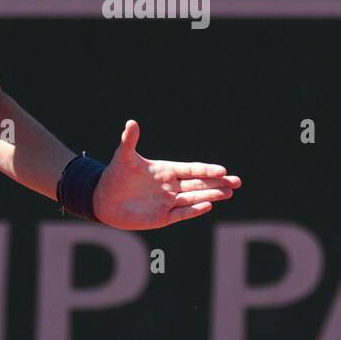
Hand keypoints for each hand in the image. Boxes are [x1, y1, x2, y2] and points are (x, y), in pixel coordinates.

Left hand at [91, 120, 241, 229]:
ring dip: (211, 196)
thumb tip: (131, 122)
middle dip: (217, 183)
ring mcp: (168, 202)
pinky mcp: (162, 217)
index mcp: (166, 171)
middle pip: (199, 185)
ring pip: (194, 198)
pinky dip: (194, 210)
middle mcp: (170, 187)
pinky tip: (208, 206)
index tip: (223, 170)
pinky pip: (182, 213)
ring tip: (229, 193)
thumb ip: (129, 141)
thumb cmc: (115, 176)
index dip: (206, 170)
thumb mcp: (123, 158)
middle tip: (237, 182)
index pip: (191, 170)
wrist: (103, 199)